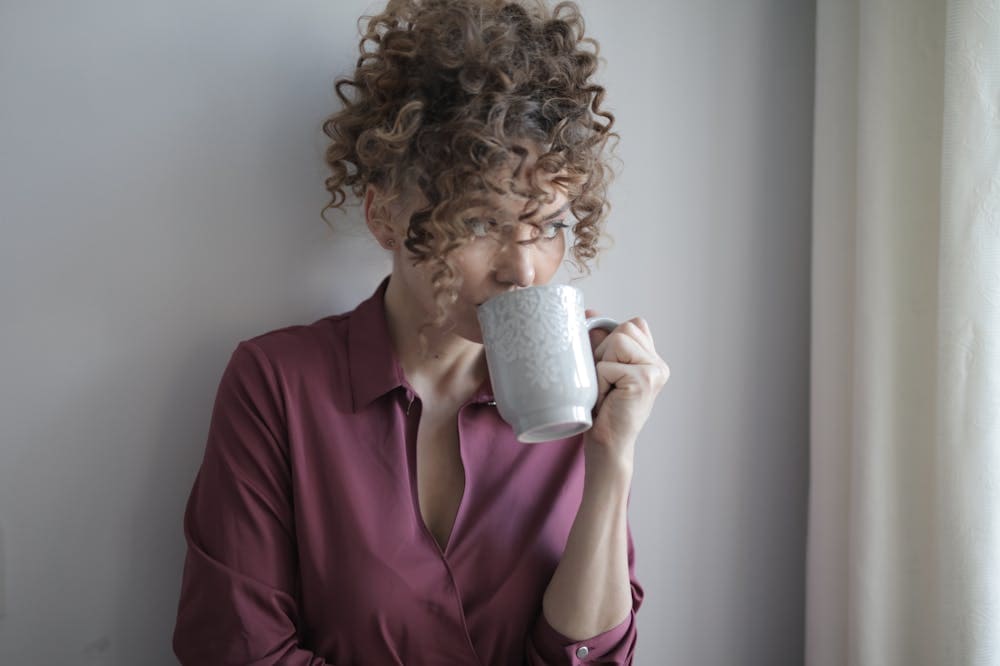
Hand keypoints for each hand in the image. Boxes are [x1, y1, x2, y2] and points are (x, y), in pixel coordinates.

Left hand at [585, 310, 670, 463]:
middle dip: (604, 352)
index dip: (612, 341)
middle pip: (624, 328)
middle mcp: (659, 364)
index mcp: (652, 360)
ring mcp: (655, 371)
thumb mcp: (600, 368)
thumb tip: (590, 312)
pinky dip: (600, 380)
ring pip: (617, 339)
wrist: (606, 445)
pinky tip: (608, 399)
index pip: (633, 325)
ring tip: (607, 388)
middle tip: (607, 382)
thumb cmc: (601, 410)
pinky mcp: (645, 379)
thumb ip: (600, 340)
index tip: (608, 369)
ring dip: (602, 364)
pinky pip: (608, 364)